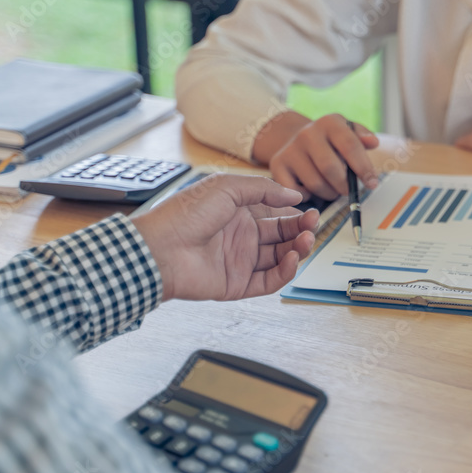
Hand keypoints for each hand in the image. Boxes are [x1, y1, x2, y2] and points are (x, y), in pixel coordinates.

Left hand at [131, 174, 318, 300]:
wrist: (159, 248)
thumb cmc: (184, 214)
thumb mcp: (227, 187)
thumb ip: (264, 189)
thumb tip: (293, 195)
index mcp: (239, 214)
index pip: (276, 215)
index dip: (295, 215)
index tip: (311, 212)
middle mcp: (242, 237)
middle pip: (282, 236)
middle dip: (300, 231)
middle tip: (312, 226)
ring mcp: (240, 262)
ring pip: (279, 258)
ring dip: (297, 249)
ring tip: (305, 241)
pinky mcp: (237, 285)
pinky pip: (269, 281)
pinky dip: (285, 272)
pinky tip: (291, 259)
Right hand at [259, 112, 378, 200]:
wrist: (297, 139)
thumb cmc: (331, 141)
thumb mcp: (348, 132)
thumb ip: (363, 137)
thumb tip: (373, 142)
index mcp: (330, 123)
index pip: (350, 146)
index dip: (364, 168)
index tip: (372, 184)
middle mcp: (307, 133)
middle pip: (330, 168)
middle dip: (344, 185)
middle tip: (348, 190)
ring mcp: (290, 149)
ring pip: (315, 184)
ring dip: (329, 193)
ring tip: (332, 188)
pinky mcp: (277, 165)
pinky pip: (297, 192)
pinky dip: (308, 196)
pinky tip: (312, 189)